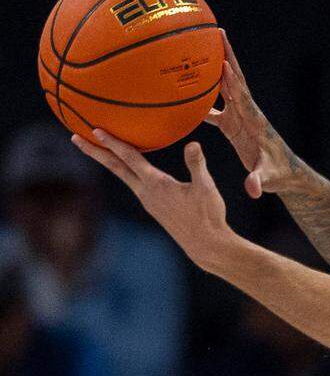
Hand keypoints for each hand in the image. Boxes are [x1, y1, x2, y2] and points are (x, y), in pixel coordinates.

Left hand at [72, 131, 234, 273]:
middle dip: (95, 152)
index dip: (112, 142)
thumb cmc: (208, 216)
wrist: (206, 245)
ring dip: (109, 161)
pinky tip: (130, 170)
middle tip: (75, 138)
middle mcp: (146, 192)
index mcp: (156, 184)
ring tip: (99, 150)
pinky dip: (126, 172)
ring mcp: (149, 202)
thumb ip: (196, 164)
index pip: (129, 158)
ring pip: (124, 176)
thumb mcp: (206, 188)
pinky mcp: (154, 208)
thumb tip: (193, 144)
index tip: (94, 130)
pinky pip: (135, 184)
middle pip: (115, 168)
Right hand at [205, 33, 294, 198]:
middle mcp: (246, 113)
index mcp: (254, 121)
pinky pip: (213, 107)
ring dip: (211, 68)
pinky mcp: (233, 125)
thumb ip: (259, 182)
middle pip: (233, 80)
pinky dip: (201, 98)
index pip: (242, 96)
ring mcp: (239, 117)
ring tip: (197, 46)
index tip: (223, 60)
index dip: (232, 81)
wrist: (286, 175)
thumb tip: (252, 189)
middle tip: (215, 31)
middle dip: (225, 56)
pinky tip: (184, 88)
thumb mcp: (269, 179)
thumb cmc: (279, 175)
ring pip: (223, 87)